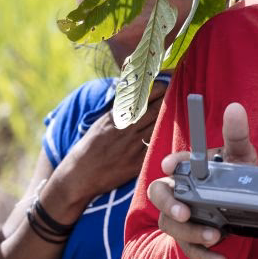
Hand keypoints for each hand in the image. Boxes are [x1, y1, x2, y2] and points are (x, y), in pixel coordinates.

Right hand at [52, 83, 167, 205]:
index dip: (157, 90)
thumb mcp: (102, 123)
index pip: (142, 98)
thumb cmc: (90, 147)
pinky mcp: (136, 163)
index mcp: (116, 117)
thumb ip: (118, 111)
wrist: (80, 174)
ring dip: (168, 119)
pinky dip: (163, 140)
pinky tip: (170, 135)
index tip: (166, 84)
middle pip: (154, 111)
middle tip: (177, 94)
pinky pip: (154, 149)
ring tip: (177, 111)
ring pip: (157, 127)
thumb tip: (131, 95)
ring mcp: (132, 146)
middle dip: (167, 101)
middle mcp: (125, 129)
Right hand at [147, 102, 257, 258]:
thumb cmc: (238, 177)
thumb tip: (235, 108)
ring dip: (191, 232)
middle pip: (159, 194)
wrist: (244, 211)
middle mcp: (179, 191)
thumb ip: (237, 137)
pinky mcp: (189, 239)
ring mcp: (181, 217)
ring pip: (171, 225)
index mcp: (189, 168)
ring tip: (215, 236)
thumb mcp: (241, 159)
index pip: (174, 163)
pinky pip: (189, 250)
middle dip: (168, 204)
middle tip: (183, 212)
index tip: (170, 165)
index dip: (171, 163)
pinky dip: (205, 257)